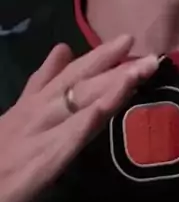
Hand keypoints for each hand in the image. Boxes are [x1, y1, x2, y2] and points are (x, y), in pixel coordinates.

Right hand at [0, 35, 158, 201]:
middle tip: (142, 46)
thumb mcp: (14, 117)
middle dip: (109, 61)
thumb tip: (61, 50)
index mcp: (30, 105)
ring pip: (79, 104)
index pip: (68, 74)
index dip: (98, 56)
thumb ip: (38, 86)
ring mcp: (39, 134)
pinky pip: (67, 139)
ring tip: (139, 70)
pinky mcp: (41, 162)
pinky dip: (84, 123)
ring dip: (111, 85)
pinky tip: (104, 110)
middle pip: (77, 81)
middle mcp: (36, 113)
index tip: (126, 40)